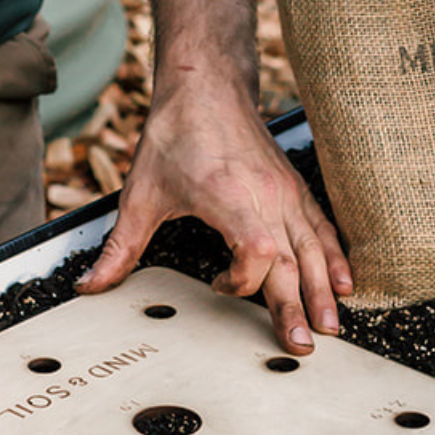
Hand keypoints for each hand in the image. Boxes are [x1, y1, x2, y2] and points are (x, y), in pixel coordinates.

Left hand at [76, 81, 351, 353]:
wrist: (205, 88)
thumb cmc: (173, 137)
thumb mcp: (139, 197)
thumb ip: (119, 249)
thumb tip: (89, 286)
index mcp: (229, 198)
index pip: (257, 251)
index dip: (242, 281)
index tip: (215, 286)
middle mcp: (266, 197)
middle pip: (292, 261)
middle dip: (298, 307)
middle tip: (303, 346)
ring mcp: (286, 193)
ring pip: (315, 249)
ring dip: (325, 290)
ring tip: (330, 328)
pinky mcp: (294, 188)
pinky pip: (323, 228)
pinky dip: (335, 257)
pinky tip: (344, 283)